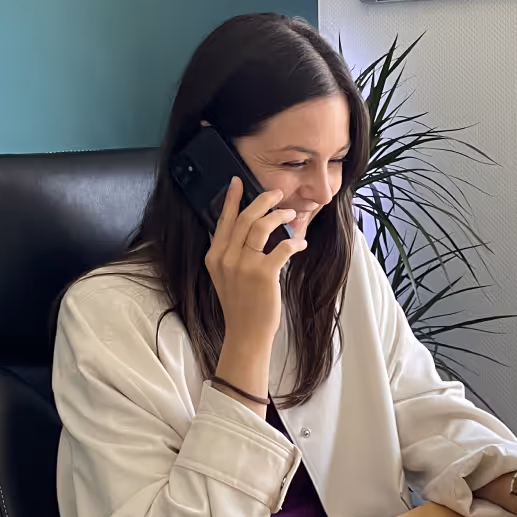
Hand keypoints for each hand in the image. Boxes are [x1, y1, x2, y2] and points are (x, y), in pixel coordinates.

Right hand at [206, 178, 307, 413]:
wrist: (246, 334)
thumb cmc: (241, 306)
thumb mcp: (226, 277)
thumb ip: (229, 254)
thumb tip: (246, 230)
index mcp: (215, 257)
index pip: (224, 221)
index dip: (232, 200)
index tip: (238, 183)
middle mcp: (226, 258)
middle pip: (244, 218)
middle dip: (262, 201)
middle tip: (277, 194)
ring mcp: (244, 265)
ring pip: (261, 226)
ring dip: (279, 216)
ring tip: (292, 215)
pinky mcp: (263, 274)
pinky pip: (282, 247)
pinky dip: (294, 241)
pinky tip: (301, 242)